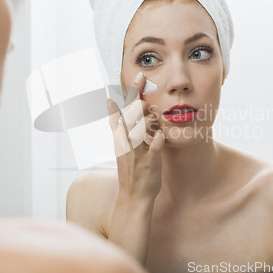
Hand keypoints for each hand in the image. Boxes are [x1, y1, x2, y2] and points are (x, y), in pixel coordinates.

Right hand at [107, 72, 164, 202]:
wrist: (133, 197)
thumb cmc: (130, 169)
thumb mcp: (119, 143)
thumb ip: (116, 123)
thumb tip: (110, 101)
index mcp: (119, 136)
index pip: (123, 108)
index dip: (131, 91)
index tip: (139, 75)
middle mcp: (125, 142)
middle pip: (130, 114)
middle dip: (137, 99)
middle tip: (143, 89)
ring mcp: (136, 152)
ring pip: (140, 128)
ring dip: (148, 117)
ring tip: (153, 114)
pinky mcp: (149, 162)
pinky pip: (154, 148)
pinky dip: (158, 140)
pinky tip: (162, 134)